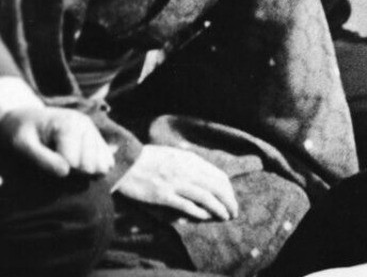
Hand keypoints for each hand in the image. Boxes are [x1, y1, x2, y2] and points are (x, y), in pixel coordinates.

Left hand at [0, 104, 113, 176]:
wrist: (28, 119)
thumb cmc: (22, 133)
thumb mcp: (22, 145)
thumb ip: (42, 158)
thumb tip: (66, 172)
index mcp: (70, 124)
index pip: (74, 162)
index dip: (58, 171)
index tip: (46, 166)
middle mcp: (87, 126)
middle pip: (90, 166)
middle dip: (73, 174)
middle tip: (56, 166)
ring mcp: (95, 133)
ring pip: (102, 166)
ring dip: (85, 174)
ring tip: (67, 166)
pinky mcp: (99, 140)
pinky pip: (107, 162)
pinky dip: (96, 171)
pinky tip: (81, 169)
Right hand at [115, 144, 238, 221]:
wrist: (125, 162)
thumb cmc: (148, 159)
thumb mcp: (174, 154)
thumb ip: (189, 164)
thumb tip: (205, 174)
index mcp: (191, 160)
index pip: (219, 176)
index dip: (228, 190)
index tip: (231, 199)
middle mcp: (187, 170)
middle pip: (216, 187)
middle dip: (229, 201)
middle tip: (234, 212)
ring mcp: (175, 182)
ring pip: (206, 197)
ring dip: (219, 208)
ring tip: (226, 217)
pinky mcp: (163, 195)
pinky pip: (186, 205)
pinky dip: (199, 212)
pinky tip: (206, 218)